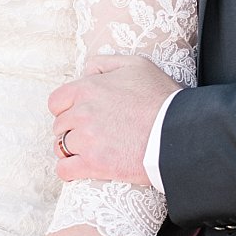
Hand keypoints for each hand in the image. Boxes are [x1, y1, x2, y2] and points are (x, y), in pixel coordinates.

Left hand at [48, 55, 177, 185]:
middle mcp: (81, 114)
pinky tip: (80, 168)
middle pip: (60, 125)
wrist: (180, 132)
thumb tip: (86, 71)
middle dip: (72, 129)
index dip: (67, 109)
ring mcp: (86, 140)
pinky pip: (65, 170)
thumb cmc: (162, 98)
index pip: (56, 102)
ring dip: (72, 150)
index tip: (80, 115)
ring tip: (92, 151)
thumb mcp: (136, 66)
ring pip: (61, 148)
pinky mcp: (94, 165)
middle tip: (92, 134)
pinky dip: (69, 171)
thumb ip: (104, 64)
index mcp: (86, 89)